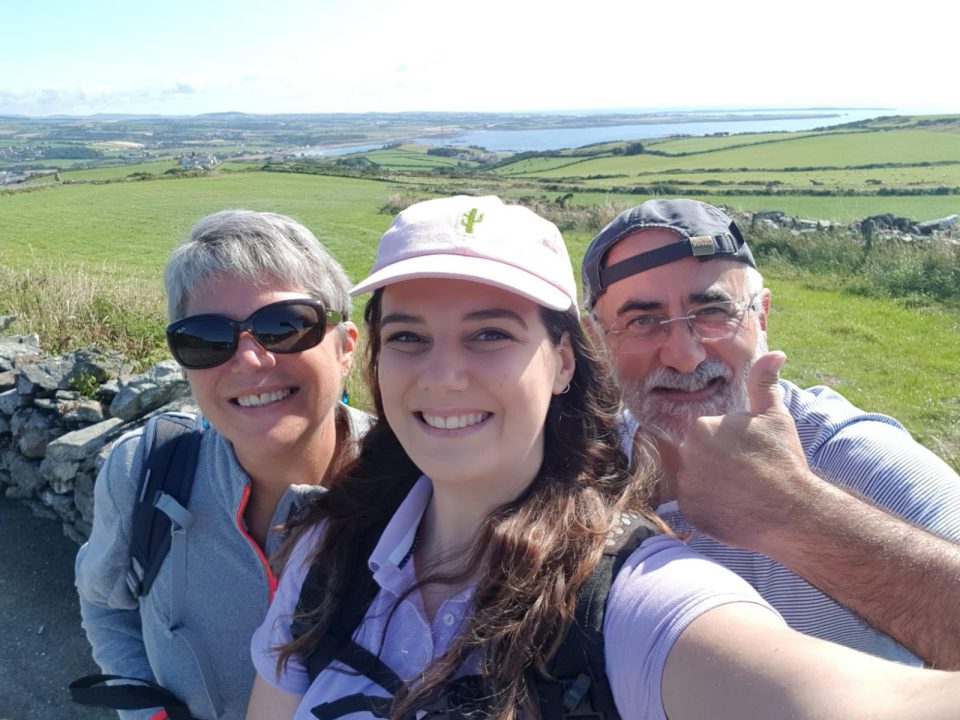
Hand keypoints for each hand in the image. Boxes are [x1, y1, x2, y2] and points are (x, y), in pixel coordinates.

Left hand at [675, 351, 816, 549]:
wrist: (793, 510)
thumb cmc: (784, 460)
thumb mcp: (775, 417)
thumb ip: (764, 383)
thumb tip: (774, 353)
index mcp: (701, 426)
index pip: (708, 435)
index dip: (730, 447)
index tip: (748, 458)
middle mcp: (686, 452)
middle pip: (698, 458)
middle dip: (718, 466)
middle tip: (746, 477)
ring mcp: (686, 484)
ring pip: (696, 482)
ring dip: (713, 488)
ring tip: (741, 494)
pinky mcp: (689, 511)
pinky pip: (695, 506)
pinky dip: (710, 509)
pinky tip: (734, 510)